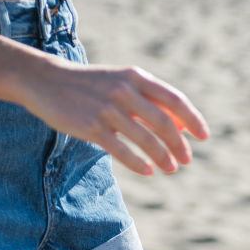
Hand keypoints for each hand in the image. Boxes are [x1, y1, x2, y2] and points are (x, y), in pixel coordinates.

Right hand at [18, 58, 208, 175]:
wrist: (46, 81)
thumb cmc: (91, 86)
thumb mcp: (121, 82)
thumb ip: (148, 100)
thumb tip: (180, 125)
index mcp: (136, 77)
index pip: (174, 99)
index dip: (193, 119)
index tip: (203, 137)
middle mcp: (124, 91)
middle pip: (164, 122)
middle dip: (179, 144)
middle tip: (187, 160)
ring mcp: (108, 109)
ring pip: (145, 139)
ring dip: (163, 157)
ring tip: (172, 169)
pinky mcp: (92, 127)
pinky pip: (121, 150)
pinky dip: (138, 163)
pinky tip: (149, 172)